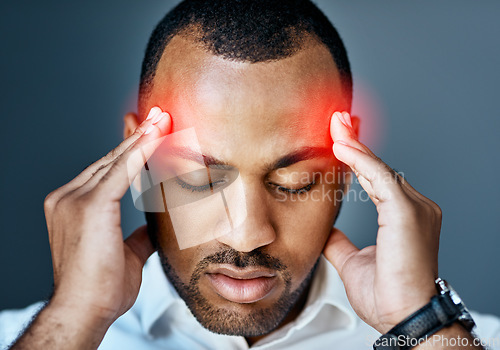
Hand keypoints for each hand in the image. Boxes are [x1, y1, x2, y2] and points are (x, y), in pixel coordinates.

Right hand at [43, 107, 170, 326]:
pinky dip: (141, 150)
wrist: (84, 310)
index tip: (146, 132)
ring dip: (143, 137)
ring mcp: (74, 199)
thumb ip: (137, 235)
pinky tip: (157, 134)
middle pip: (110, 160)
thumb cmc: (100, 288)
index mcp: (71, 206)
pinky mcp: (90, 205)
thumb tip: (152, 228)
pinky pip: (121, 170)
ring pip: (116, 160)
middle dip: (138, 137)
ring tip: (163, 118)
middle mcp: (68, 197)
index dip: (128, 150)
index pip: (105, 170)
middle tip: (160, 116)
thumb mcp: (124, 254)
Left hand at [323, 111, 440, 333]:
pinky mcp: (407, 212)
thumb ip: (339, 242)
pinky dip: (360, 160)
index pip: (377, 179)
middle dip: (355, 143)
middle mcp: (414, 207)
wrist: (402, 317)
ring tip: (334, 124)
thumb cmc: (386, 295)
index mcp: (404, 217)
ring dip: (354, 145)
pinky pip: (380, 178)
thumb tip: (324, 230)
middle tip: (335, 121)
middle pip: (378, 168)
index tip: (338, 140)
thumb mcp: (353, 261)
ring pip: (378, 168)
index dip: (358, 159)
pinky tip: (341, 146)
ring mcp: (415, 208)